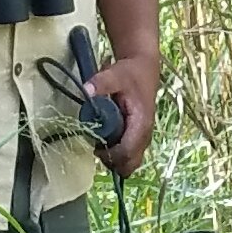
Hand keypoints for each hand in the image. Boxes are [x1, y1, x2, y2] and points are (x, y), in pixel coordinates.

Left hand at [95, 49, 160, 175]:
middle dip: (112, 162)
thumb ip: (102, 82)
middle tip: (97, 149)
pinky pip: (129, 156)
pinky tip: (106, 142)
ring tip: (101, 145)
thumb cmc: (130, 73)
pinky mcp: (138, 138)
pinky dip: (117, 155)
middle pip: (130, 164)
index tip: (95, 147)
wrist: (143, 68)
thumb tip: (86, 90)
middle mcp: (145, 135)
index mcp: (141, 123)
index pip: (127, 152)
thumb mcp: (116, 74)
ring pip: (130, 163)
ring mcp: (143, 138)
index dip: (110, 155)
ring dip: (114, 160)